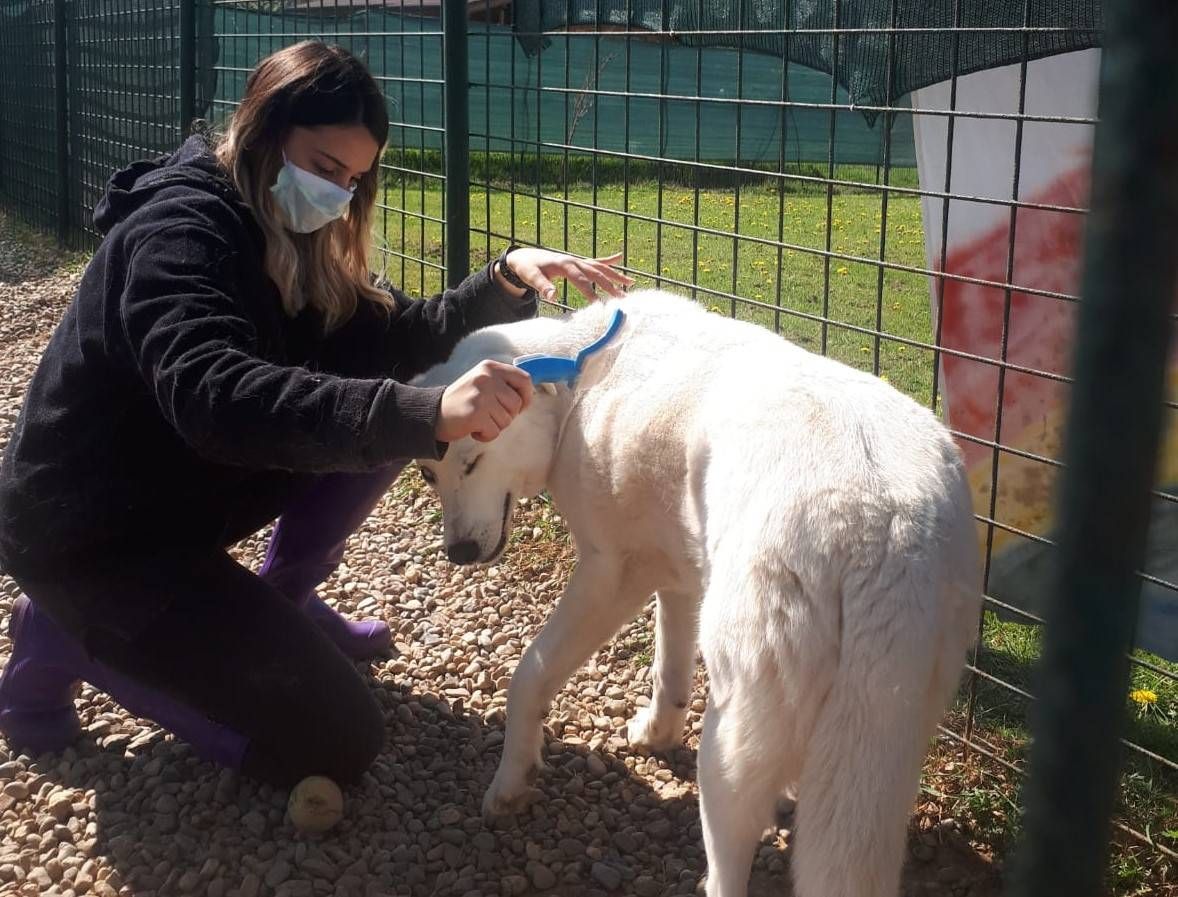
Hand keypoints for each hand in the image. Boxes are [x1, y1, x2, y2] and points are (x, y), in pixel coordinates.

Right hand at [436, 360, 534, 442]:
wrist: (433, 414)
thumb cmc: (463, 401)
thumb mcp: (482, 382)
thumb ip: (503, 384)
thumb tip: (529, 393)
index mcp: (490, 367)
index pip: (524, 379)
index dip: (527, 396)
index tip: (520, 406)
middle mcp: (487, 378)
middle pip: (517, 403)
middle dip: (508, 416)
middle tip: (490, 416)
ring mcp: (481, 395)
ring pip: (507, 420)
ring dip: (495, 426)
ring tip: (478, 420)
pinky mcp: (476, 413)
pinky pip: (495, 432)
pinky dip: (486, 435)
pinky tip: (473, 429)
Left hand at [495, 248, 633, 301]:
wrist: (524, 256)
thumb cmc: (527, 268)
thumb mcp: (531, 277)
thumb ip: (542, 286)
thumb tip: (552, 296)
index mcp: (564, 265)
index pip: (581, 280)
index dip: (591, 292)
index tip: (600, 305)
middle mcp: (574, 261)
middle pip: (596, 274)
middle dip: (610, 286)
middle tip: (622, 298)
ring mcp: (577, 260)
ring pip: (601, 267)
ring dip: (616, 275)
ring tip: (631, 283)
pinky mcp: (577, 262)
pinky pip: (596, 261)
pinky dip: (609, 260)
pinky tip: (620, 256)